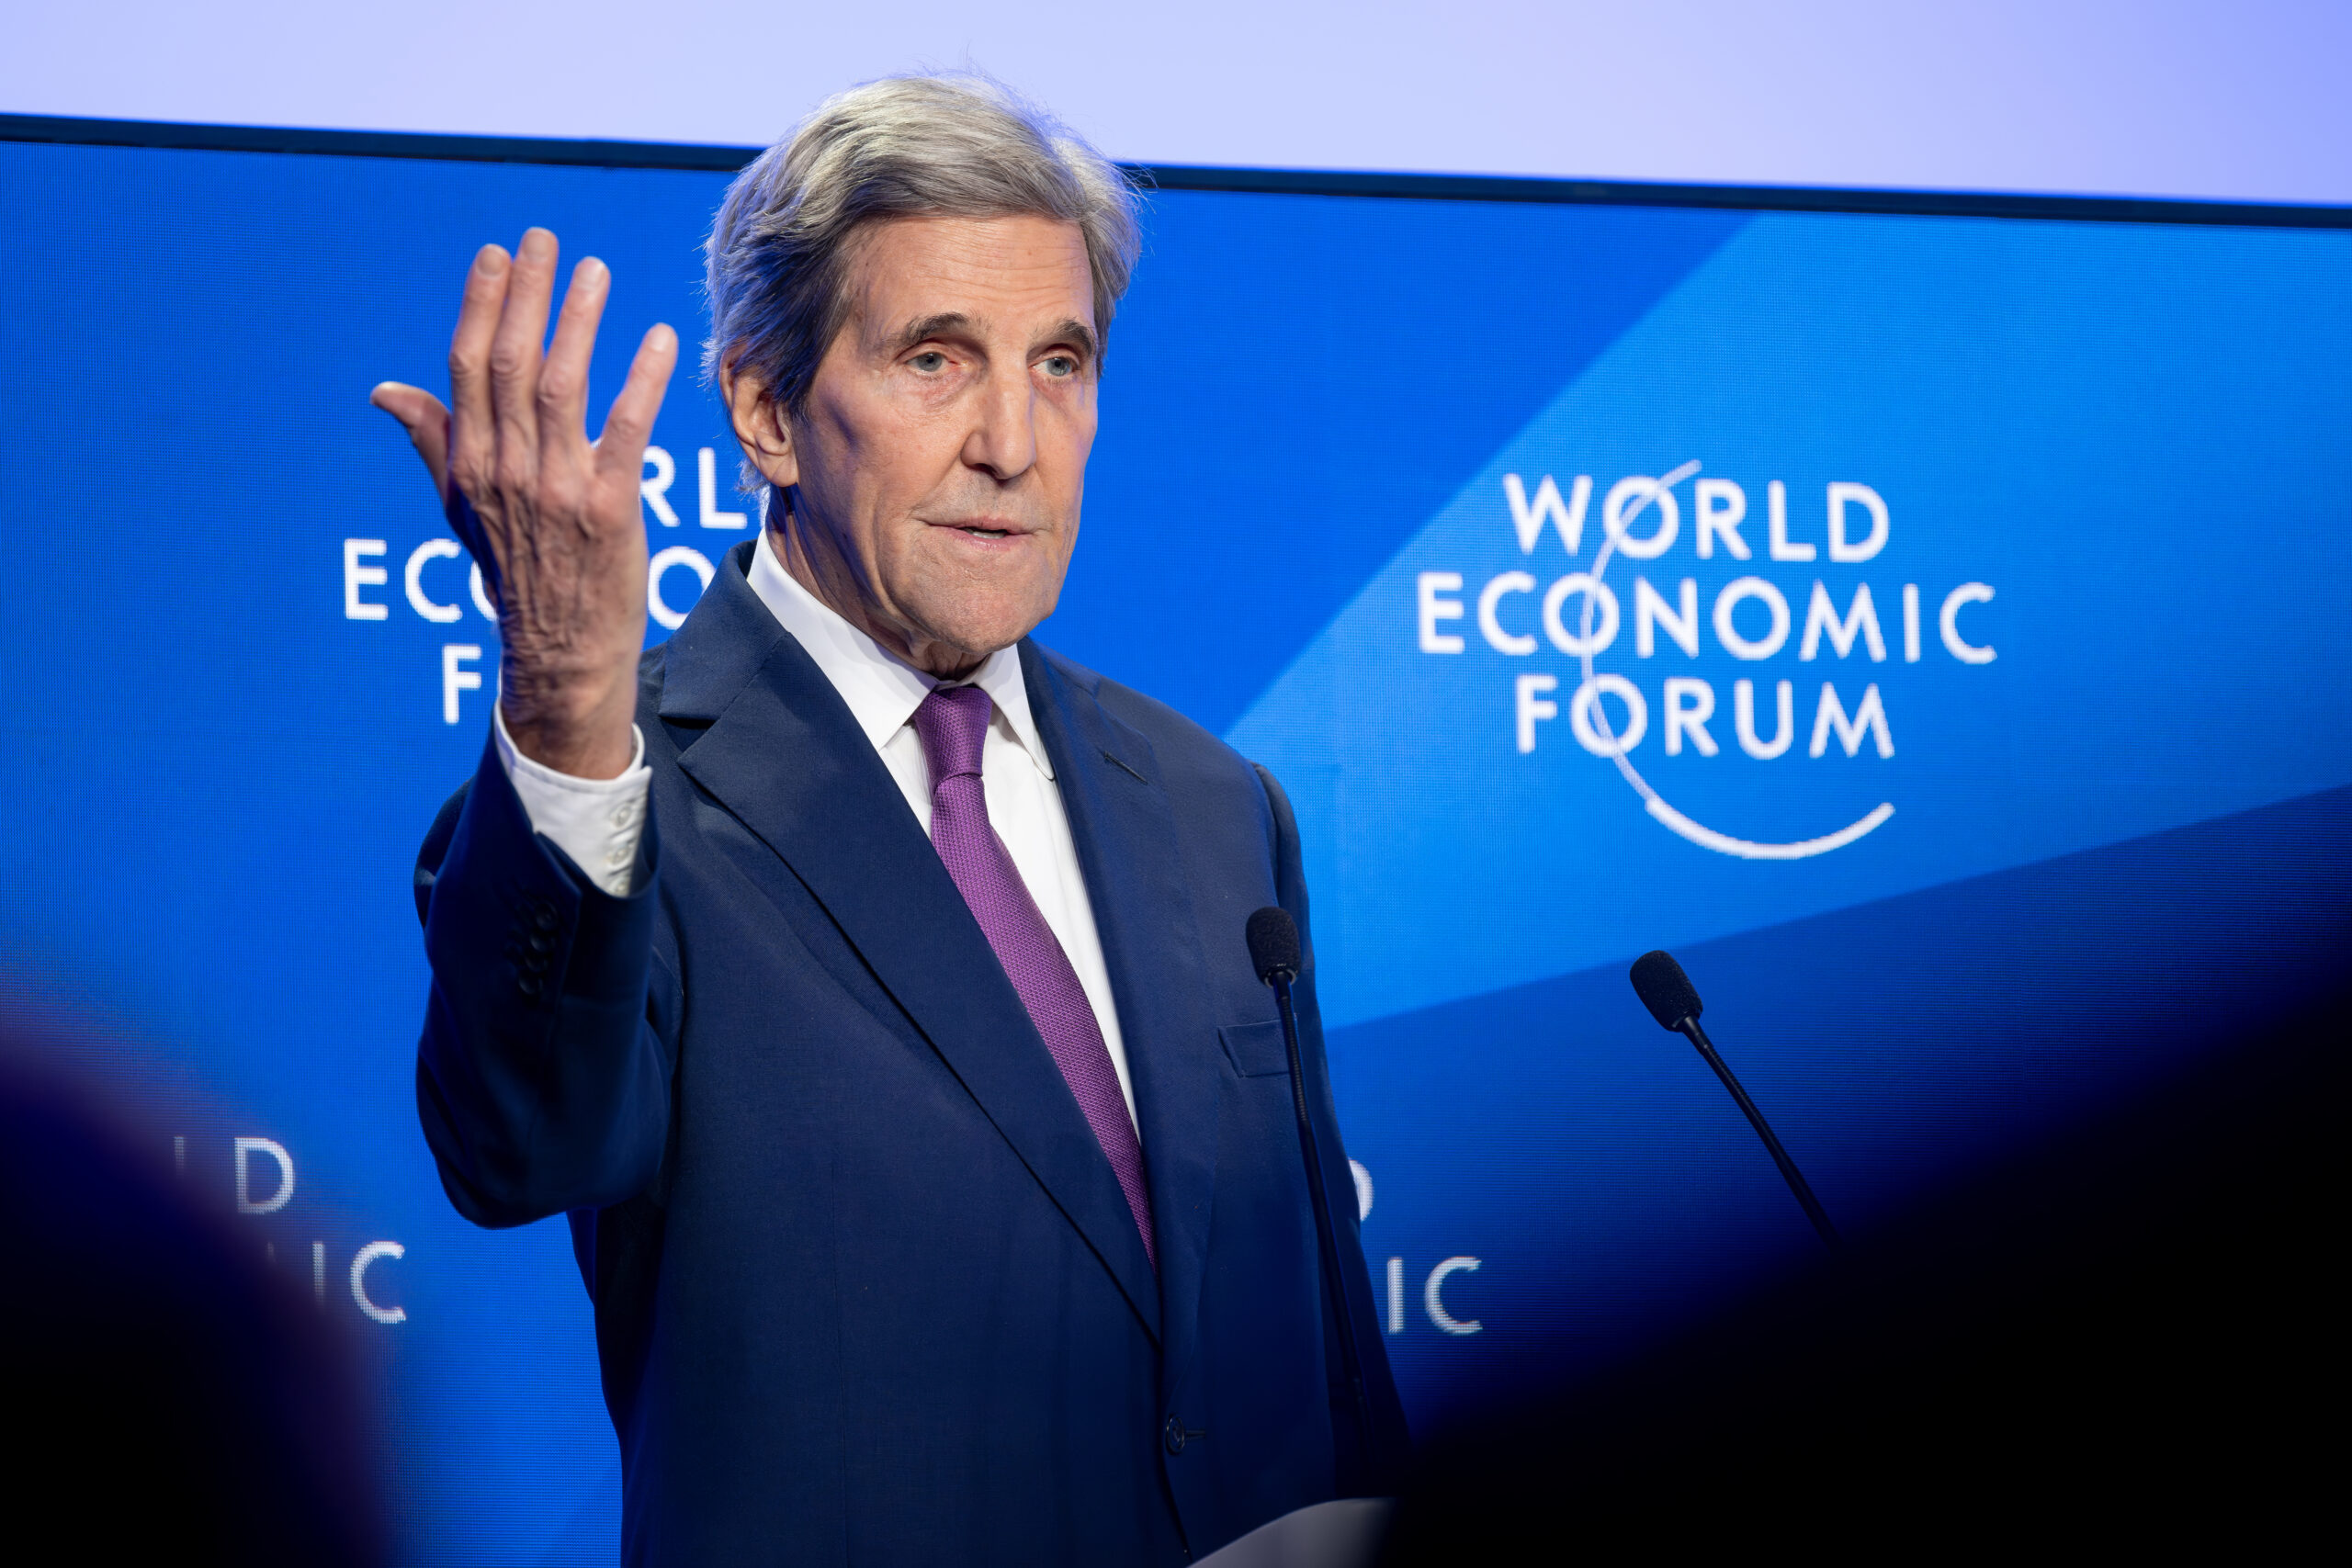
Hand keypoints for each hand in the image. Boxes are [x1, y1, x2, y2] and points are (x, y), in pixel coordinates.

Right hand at [371, 229, 676, 777]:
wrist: (560, 652)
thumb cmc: (517, 574)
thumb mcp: (460, 511)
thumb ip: (433, 442)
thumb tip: (385, 390)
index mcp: (469, 464)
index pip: (466, 366)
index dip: (480, 304)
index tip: (496, 254)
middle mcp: (507, 471)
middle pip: (508, 362)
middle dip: (526, 294)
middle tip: (543, 239)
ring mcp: (557, 490)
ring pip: (561, 386)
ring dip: (579, 321)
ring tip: (595, 270)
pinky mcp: (610, 509)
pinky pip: (626, 431)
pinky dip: (640, 382)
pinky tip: (657, 339)